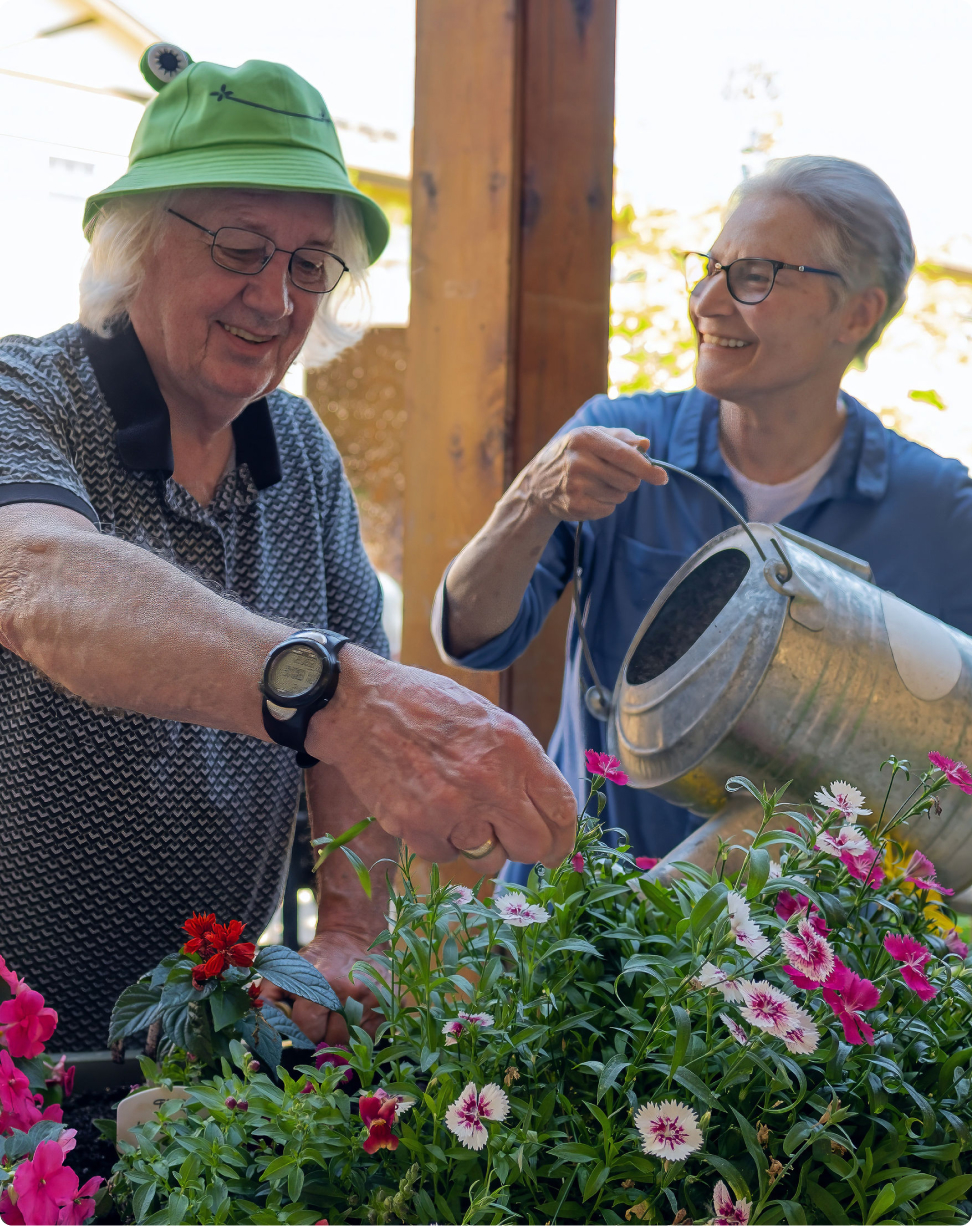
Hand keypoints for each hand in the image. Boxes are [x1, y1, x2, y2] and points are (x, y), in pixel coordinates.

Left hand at [258, 929, 380, 1043]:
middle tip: (319, 1017)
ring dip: (339, 1036)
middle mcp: (349, 992)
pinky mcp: (387, 1005)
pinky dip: (357, 1033)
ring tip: (336, 1016)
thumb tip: (259, 1026)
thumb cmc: (317, 959)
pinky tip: (353, 1016)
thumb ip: (267, 996)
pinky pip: (368, 1038)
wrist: (356, 938)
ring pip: (349, 1042)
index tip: (302, 1019)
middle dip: (320, 1035)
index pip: (306, 1030)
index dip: (300, 1029)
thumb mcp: (287, 969)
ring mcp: (372, 1000)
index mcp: (321, 982)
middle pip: (328, 1040)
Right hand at [309, 649, 577, 873]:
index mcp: (514, 748)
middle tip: (511, 840)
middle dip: (527, 848)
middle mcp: (490, 782)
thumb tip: (543, 806)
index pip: (561, 810)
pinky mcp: (418, 828)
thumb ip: (518, 761)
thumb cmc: (424, 705)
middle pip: (533, 846)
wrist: (360, 705)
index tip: (556, 846)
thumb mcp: (486, 717)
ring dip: (482, 846)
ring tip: (461, 816)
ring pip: (490, 860)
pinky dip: (441, 841)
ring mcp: (453, 809)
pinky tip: (429, 810)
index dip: (564, 836)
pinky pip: (446, 856)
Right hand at [517, 426, 666, 522]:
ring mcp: (575, 485)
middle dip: (630, 481)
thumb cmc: (572, 455)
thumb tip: (645, 445)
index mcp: (585, 438)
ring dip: (616, 492)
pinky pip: (608, 510)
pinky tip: (588, 496)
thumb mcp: (591, 437)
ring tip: (596, 484)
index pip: (624, 455)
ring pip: (620, 496)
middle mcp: (578, 461)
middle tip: (614, 476)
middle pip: (628, 480)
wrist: (537, 484)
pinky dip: (605, 505)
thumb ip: (620, 437)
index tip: (662, 477)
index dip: (646, 467)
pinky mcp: (575, 506)